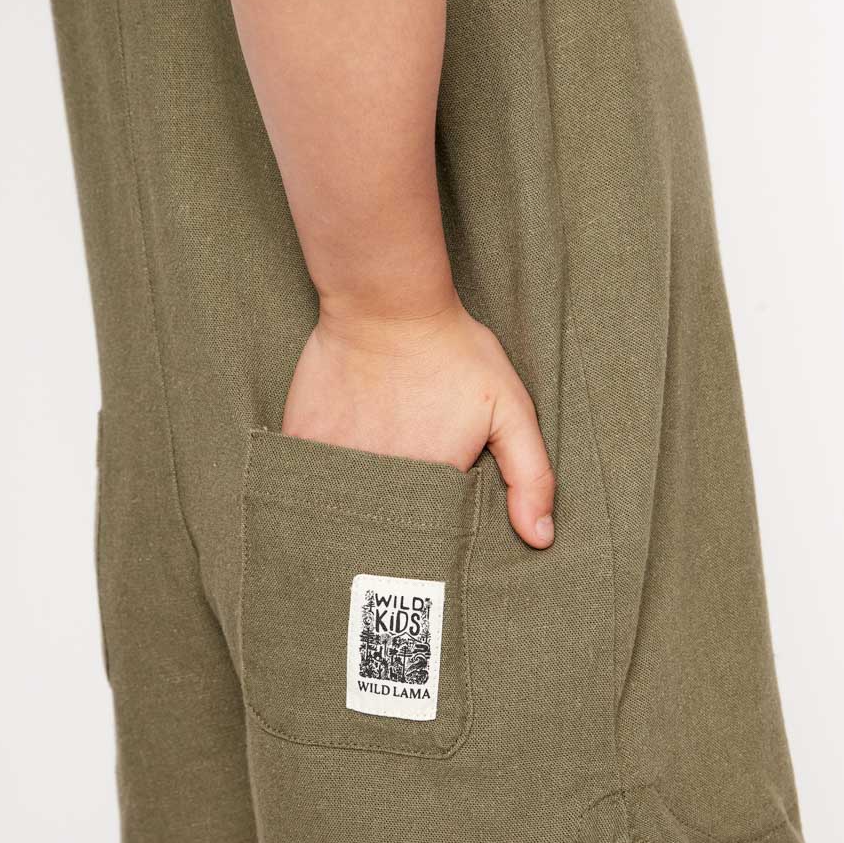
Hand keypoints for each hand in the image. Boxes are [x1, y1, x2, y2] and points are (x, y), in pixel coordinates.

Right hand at [282, 298, 555, 548]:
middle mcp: (381, 485)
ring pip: (343, 507)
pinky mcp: (303, 442)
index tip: (436, 502)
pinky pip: (304, 480)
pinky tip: (333, 460)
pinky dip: (316, 479)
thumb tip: (540, 539)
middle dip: (394, 517)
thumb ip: (531, 476)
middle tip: (402, 477)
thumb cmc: (452, 350)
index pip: (431, 536)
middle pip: (384, 527)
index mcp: (432, 487)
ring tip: (370, 469)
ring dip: (354, 500)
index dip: (436, 527)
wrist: (385, 303)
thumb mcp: (510, 409)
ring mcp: (335, 465)